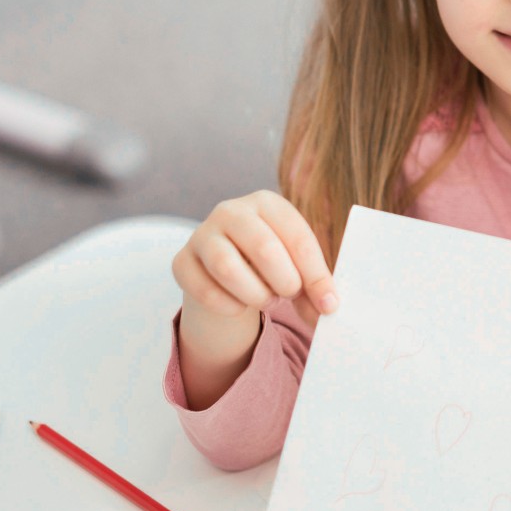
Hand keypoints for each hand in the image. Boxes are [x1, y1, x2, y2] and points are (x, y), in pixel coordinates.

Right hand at [172, 191, 337, 407]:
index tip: (328, 304)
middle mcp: (231, 210)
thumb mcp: (297, 266)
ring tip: (267, 300)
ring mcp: (201, 234)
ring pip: (228, 268)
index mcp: (268, 202)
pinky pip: (204, 290)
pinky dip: (229, 306)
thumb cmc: (271, 264)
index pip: (298, 238)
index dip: (316, 275)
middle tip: (289, 296)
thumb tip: (328, 308)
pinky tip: (239, 306)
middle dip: (284, 282)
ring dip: (256, 294)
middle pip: (264, 248)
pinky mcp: (181, 261)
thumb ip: (315, 286)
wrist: (226, 271)